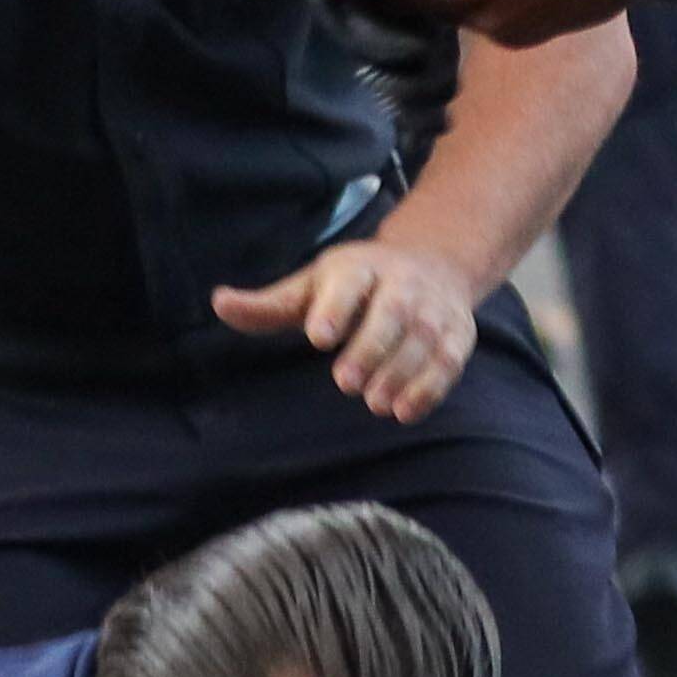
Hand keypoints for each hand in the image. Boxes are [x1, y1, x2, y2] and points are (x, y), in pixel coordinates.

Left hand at [209, 234, 482, 422]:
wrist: (434, 264)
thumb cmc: (353, 286)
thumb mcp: (310, 287)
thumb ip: (268, 305)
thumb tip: (219, 303)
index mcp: (360, 268)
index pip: (348, 285)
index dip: (333, 309)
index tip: (317, 336)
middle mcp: (403, 284)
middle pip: (391, 313)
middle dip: (371, 347)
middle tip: (344, 382)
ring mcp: (434, 309)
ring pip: (423, 340)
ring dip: (401, 373)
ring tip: (374, 402)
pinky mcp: (457, 334)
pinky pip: (448, 361)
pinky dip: (431, 387)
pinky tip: (404, 412)